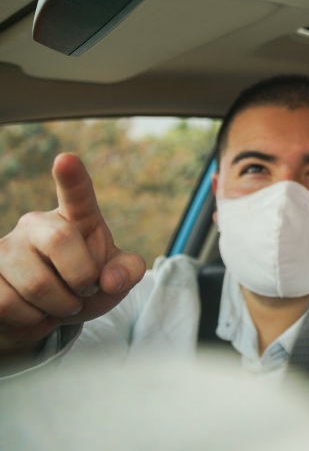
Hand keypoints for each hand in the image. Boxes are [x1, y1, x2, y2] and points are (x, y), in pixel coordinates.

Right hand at [0, 153, 146, 354]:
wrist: (44, 313)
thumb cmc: (84, 285)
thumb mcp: (114, 278)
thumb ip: (127, 272)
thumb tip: (110, 280)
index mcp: (76, 218)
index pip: (76, 194)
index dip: (72, 177)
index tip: (66, 159)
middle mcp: (36, 224)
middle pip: (61, 241)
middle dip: (81, 277)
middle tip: (85, 289)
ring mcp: (4, 248)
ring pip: (35, 284)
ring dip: (58, 306)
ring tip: (59, 302)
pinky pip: (8, 304)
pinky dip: (31, 318)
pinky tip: (33, 310)